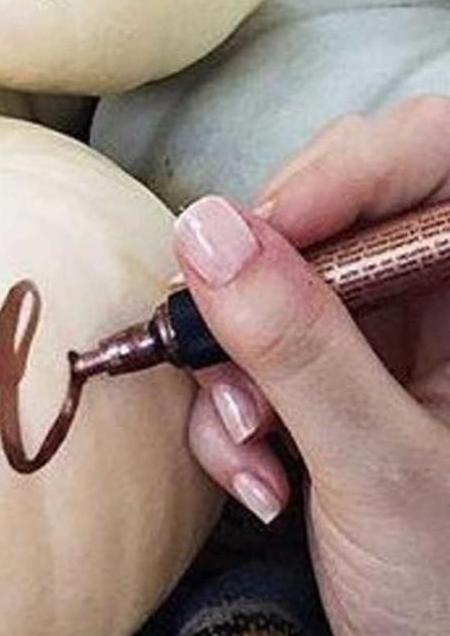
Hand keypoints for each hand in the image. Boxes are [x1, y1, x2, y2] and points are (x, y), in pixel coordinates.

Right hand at [175, 96, 449, 635]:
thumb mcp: (381, 466)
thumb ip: (297, 343)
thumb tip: (208, 230)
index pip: (428, 154)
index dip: (343, 170)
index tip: (256, 234)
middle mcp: (443, 299)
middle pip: (333, 212)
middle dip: (263, 289)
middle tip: (221, 349)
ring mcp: (393, 344)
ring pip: (278, 289)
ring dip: (237, 370)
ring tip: (245, 449)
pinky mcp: (341, 391)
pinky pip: (260, 356)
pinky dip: (235, 415)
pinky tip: (255, 481)